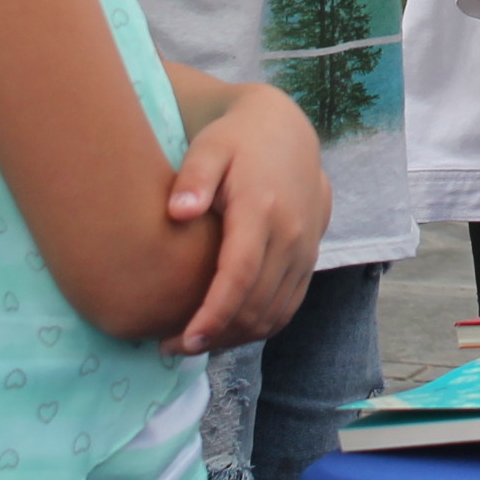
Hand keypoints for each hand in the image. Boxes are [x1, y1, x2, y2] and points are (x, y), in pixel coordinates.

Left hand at [164, 83, 328, 356]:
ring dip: (235, 338)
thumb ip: (194, 177)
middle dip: (215, 335)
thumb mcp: (209, 146)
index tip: (183, 339)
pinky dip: (257, 328)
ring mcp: (305, 250)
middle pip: (257, 304)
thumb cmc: (236, 141)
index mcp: (262, 209)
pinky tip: (224, 330)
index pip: (241, 274)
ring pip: (274, 314)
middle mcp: (291, 234)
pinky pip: (287, 307)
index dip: (214, 313)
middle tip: (170, 346)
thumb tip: (178, 212)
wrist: (288, 132)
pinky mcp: (309, 259)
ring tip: (192, 342)